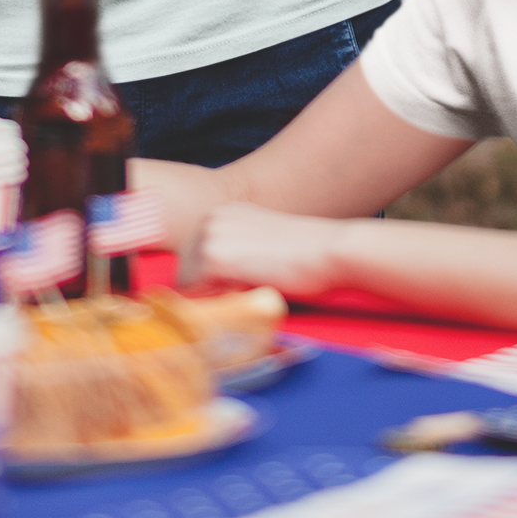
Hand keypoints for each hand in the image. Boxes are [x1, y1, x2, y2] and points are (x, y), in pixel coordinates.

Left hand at [191, 202, 344, 299]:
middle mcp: (211, 219)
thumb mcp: (264, 245)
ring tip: (248, 293)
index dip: (210, 283)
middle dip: (207, 290)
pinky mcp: (214, 257)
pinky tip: (247, 294)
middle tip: (243, 295)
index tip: (234, 291)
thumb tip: (216, 285)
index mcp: (223, 214)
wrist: (330, 250)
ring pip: (188, 285)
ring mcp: (209, 236)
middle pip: (186, 271)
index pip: (194, 258)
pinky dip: (216, 303)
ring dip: (211, 297)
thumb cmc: (307, 256)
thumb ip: (238, 256)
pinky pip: (196, 294)